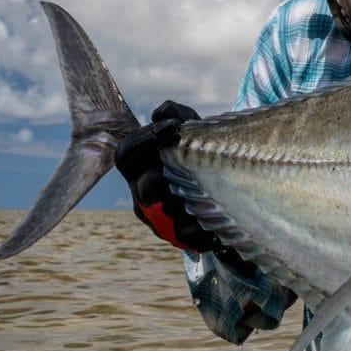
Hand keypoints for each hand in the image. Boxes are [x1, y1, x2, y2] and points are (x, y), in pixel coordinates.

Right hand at [114, 100, 211, 251]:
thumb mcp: (192, 131)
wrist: (222, 180)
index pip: (127, 153)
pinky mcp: (178, 233)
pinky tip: (209, 236)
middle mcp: (144, 191)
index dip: (143, 139)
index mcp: (141, 165)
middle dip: (150, 187)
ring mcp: (159, 215)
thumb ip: (180, 116)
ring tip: (190, 216)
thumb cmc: (197, 151)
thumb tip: (164, 111)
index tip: (172, 126)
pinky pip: (183, 238)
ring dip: (175, 217)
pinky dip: (195, 237)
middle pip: (141, 190)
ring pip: (161, 219)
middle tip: (160, 180)